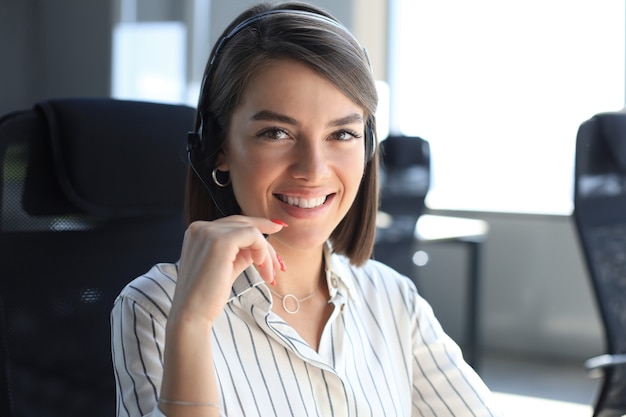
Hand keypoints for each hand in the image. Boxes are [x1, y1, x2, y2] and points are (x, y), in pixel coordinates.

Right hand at [171, 216, 285, 325]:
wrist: (192, 314)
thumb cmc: (208, 296)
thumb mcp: (227, 267)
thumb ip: (240, 252)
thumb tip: (261, 246)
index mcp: (198, 232)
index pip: (234, 224)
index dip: (258, 227)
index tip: (277, 228)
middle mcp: (201, 227)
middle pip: (244, 225)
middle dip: (265, 243)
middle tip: (279, 262)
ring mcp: (208, 231)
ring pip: (251, 231)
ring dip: (266, 253)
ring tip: (269, 274)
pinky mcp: (220, 240)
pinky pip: (253, 236)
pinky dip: (262, 250)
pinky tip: (262, 267)